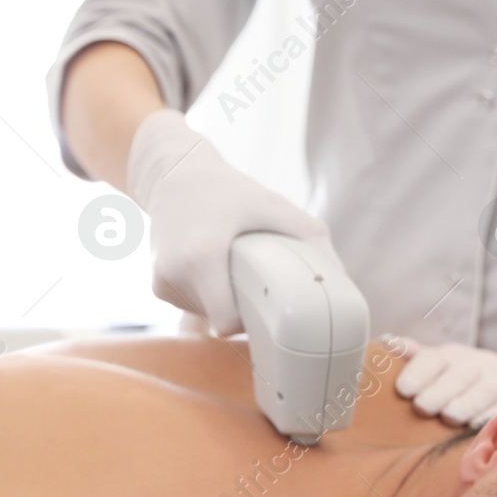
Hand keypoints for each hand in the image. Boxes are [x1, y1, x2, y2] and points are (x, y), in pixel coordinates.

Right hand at [126, 109, 328, 336]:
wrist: (172, 174)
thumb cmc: (226, 190)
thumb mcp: (271, 204)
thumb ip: (308, 235)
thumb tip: (338, 276)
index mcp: (201, 257)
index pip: (225, 323)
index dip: (249, 322)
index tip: (264, 309)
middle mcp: (174, 273)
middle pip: (219, 320)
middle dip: (240, 308)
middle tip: (255, 281)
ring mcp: (161, 282)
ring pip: (206, 315)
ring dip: (224, 301)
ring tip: (232, 269)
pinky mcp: (157, 285)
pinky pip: (192, 306)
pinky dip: (208, 295)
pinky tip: (214, 269)